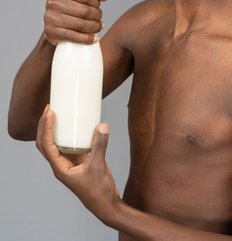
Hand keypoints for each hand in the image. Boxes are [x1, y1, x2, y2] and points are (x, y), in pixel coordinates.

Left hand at [36, 105, 120, 221]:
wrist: (105, 204)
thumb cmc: (98, 192)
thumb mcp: (98, 166)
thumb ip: (99, 146)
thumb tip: (102, 126)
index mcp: (60, 168)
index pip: (46, 145)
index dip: (46, 128)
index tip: (50, 113)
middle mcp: (60, 165)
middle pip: (44, 143)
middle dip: (44, 125)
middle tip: (49, 108)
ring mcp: (68, 162)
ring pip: (54, 143)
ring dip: (51, 128)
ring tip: (55, 112)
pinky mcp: (77, 161)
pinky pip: (67, 144)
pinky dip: (66, 133)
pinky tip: (72, 124)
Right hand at [44, 0, 113, 44]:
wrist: (55, 26)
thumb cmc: (70, 9)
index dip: (96, 3)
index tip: (97, 8)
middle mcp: (53, 1)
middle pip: (84, 11)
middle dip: (97, 17)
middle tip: (99, 20)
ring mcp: (50, 17)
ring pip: (80, 24)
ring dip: (94, 28)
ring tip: (98, 27)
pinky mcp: (51, 32)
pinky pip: (73, 36)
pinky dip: (86, 39)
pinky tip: (94, 38)